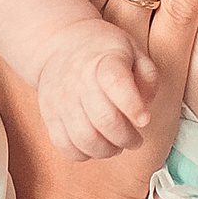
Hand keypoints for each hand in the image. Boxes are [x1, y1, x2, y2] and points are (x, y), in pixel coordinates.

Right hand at [35, 19, 150, 160]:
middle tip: (135, 140)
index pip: (117, 84)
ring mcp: (61, 100)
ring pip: (85, 139)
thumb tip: (145, 107)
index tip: (144, 120)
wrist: (59, 44)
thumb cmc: (103, 51)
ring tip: (116, 145)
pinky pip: (64, 146)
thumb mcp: (132, 50)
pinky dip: (83, 154)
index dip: (133, 106)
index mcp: (105, 61)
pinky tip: (95, 146)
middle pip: (104, 120)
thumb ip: (147, 76)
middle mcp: (79, 81)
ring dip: (107, 150)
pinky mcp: (49, 115)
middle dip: (126, 138)